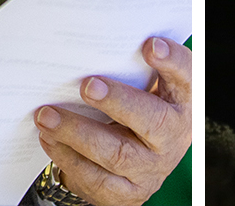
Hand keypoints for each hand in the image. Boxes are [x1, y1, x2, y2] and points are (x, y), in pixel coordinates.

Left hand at [36, 35, 194, 205]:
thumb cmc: (140, 112)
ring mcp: (151, 168)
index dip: (172, 63)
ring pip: (117, 154)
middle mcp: (173, 137)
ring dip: (77, 133)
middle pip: (152, 121)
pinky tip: (49, 139)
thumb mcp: (148, 90)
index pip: (187, 78)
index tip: (150, 45)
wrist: (143, 164)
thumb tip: (94, 43)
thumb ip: (133, 68)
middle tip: (87, 85)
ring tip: (47, 116)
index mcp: (183, 103)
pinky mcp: (128, 191)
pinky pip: (96, 179)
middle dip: (118, 102)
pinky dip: (68, 158)